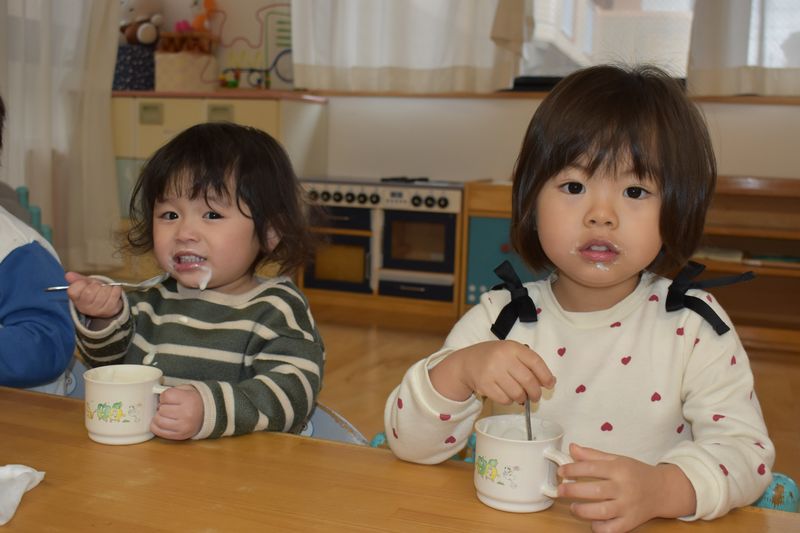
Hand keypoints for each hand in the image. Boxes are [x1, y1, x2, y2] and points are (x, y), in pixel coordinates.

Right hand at [65, 271, 122, 318]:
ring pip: (104, 292)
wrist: (106, 305)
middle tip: (98, 287)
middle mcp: (85, 307)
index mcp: (76, 299)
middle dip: (96, 285)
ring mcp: (98, 310)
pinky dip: (116, 289)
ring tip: (105, 290)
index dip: (82, 283)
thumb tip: (68, 275)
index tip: (86, 284)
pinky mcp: (110, 310)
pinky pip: (115, 294)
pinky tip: (113, 291)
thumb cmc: (94, 293)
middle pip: (90, 291)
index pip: (74, 288)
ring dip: (107, 287)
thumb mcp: (84, 284)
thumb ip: (76, 279)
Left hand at [151, 385, 203, 439]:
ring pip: (159, 421)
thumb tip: (156, 396)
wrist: (206, 414)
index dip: (163, 397)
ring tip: (165, 414)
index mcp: (189, 399)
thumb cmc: (194, 401)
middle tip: (168, 407)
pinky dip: (156, 426)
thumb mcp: (187, 390)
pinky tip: (161, 422)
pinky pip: (159, 432)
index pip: (165, 396)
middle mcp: (187, 413)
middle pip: (161, 409)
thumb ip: (172, 390)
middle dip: (162, 407)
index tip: (167, 398)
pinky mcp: (179, 435)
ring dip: (158, 417)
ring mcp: (183, 426)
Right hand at [429, 340, 554, 402]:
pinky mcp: (484, 385)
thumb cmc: (494, 357)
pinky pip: (505, 399)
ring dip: (522, 398)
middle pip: (528, 380)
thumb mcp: (511, 352)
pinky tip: (507, 395)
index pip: (535, 362)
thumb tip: (550, 381)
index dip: (546, 376)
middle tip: (536, 397)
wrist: (467, 362)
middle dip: (536, 392)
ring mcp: (492, 372)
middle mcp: (502, 357)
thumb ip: (529, 363)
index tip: (550, 384)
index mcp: (512, 347)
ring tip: (520, 396)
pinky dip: (509, 401)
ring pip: (517, 393)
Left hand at [557, 443, 695, 532]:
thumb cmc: (636, 473)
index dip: (573, 469)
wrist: (663, 490)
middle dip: (573, 490)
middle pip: (596, 490)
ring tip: (573, 506)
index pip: (592, 467)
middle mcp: (624, 488)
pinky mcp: (631, 522)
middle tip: (560, 490)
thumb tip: (572, 448)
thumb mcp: (617, 459)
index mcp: (620, 469)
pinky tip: (592, 522)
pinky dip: (600, 528)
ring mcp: (628, 507)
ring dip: (583, 511)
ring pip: (603, 512)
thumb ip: (593, 455)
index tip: (561, 471)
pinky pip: (613, 529)